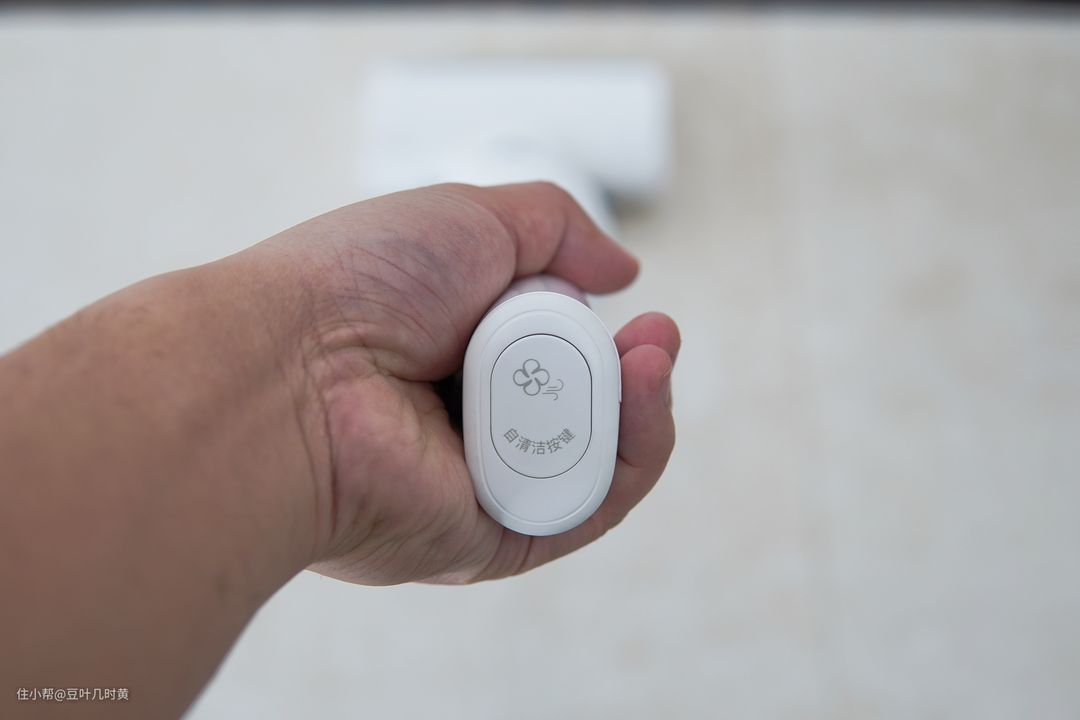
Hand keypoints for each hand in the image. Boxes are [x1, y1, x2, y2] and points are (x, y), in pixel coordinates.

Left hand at [257, 182, 679, 584]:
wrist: (292, 367)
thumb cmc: (358, 284)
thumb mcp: (470, 220)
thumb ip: (556, 231)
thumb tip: (623, 268)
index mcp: (450, 356)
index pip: (549, 354)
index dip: (596, 333)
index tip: (630, 305)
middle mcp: (465, 425)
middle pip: (584, 409)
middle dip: (630, 370)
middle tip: (653, 334)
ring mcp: (480, 483)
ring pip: (598, 462)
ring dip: (640, 406)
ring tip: (650, 354)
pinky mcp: (493, 538)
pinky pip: (586, 508)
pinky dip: (631, 454)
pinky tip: (639, 391)